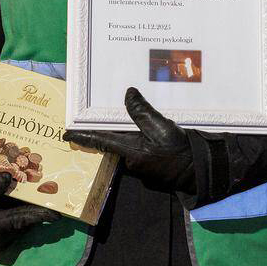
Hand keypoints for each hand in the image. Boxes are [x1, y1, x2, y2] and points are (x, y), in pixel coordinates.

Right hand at [0, 173, 59, 249]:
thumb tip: (9, 177)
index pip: (20, 221)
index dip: (39, 216)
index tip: (57, 213)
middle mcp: (1, 237)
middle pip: (27, 221)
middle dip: (41, 207)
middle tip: (56, 192)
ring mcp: (4, 238)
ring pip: (25, 222)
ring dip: (35, 208)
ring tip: (48, 191)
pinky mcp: (5, 234)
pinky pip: (20, 222)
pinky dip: (27, 210)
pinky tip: (34, 195)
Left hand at [64, 88, 197, 193]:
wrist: (200, 171)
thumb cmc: (179, 150)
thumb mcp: (161, 127)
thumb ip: (142, 111)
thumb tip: (128, 94)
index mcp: (130, 150)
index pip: (100, 141)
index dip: (82, 137)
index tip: (66, 135)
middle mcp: (132, 160)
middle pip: (113, 142)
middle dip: (106, 130)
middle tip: (97, 116)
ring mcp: (142, 166)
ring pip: (128, 145)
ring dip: (127, 134)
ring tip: (126, 117)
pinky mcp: (152, 168)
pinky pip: (140, 150)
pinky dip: (140, 140)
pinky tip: (147, 130)